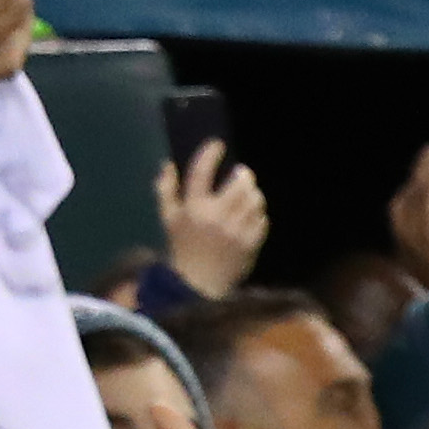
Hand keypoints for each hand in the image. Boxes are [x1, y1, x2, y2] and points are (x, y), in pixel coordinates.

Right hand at [154, 138, 268, 297]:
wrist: (197, 283)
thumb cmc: (181, 247)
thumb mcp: (168, 218)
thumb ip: (166, 190)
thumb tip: (168, 164)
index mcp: (194, 208)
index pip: (202, 172)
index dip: (210, 154)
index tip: (217, 145)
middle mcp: (216, 216)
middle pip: (239, 184)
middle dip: (244, 175)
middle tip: (242, 174)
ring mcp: (236, 230)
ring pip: (254, 201)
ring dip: (253, 194)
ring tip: (249, 194)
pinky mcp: (250, 243)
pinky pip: (262, 220)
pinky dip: (259, 215)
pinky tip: (251, 216)